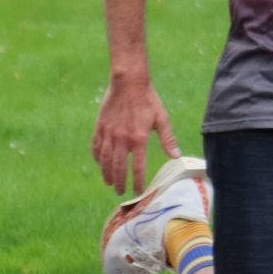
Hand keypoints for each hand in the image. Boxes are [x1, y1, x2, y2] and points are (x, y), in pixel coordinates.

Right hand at [91, 76, 180, 195]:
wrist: (128, 82)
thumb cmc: (148, 100)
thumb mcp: (161, 118)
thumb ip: (167, 139)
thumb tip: (176, 156)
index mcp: (138, 138)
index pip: (138, 167)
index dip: (138, 181)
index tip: (138, 191)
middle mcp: (122, 139)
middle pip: (119, 167)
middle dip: (119, 182)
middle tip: (120, 191)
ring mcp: (109, 133)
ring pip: (105, 159)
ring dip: (106, 173)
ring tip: (108, 182)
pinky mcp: (100, 126)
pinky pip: (96, 146)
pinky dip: (97, 157)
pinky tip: (100, 163)